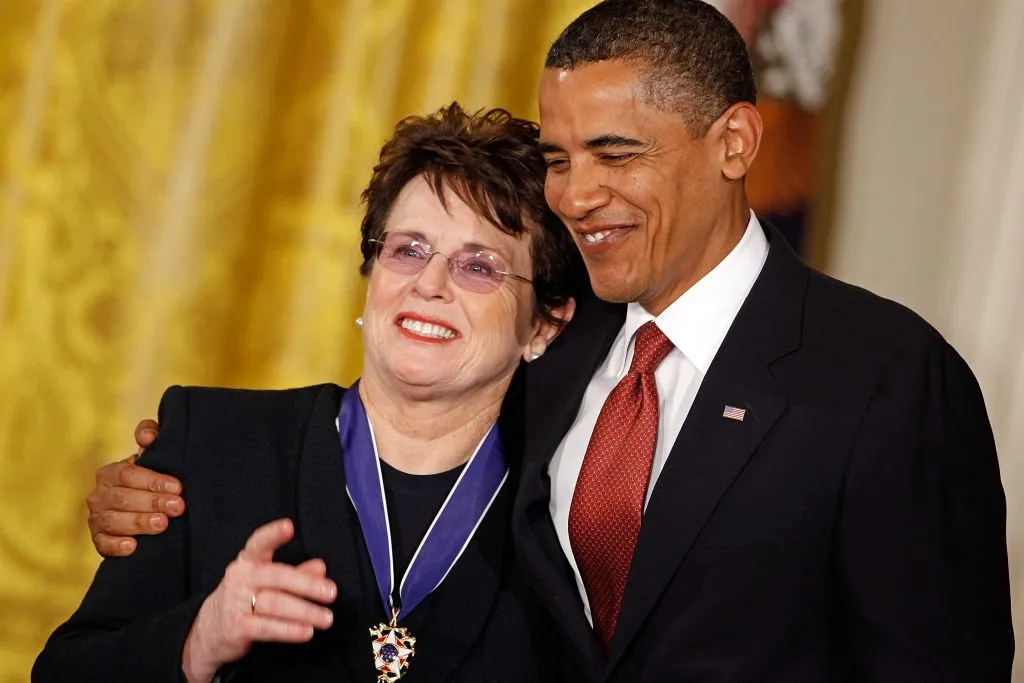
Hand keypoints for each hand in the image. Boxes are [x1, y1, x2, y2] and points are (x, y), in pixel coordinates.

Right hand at [86, 419, 184, 556]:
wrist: (144, 508)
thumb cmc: (150, 479)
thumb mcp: (153, 456)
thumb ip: (151, 438)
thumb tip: (147, 436)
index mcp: (111, 473)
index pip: (128, 474)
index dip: (153, 480)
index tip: (177, 487)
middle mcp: (99, 495)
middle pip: (123, 498)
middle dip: (152, 502)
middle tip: (177, 507)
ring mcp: (96, 518)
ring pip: (113, 521)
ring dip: (139, 523)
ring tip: (162, 524)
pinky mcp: (98, 540)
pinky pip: (102, 544)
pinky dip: (115, 546)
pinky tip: (133, 547)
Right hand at [181, 519, 336, 682]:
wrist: (209, 630)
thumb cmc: (244, 599)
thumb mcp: (266, 582)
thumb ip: (295, 574)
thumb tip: (321, 567)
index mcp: (248, 562)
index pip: (258, 544)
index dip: (272, 534)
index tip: (288, 526)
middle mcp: (241, 579)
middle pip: (276, 576)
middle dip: (306, 584)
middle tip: (331, 592)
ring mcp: (236, 603)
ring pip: (274, 603)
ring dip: (304, 611)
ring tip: (326, 618)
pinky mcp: (236, 628)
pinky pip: (266, 628)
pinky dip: (289, 630)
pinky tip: (307, 631)